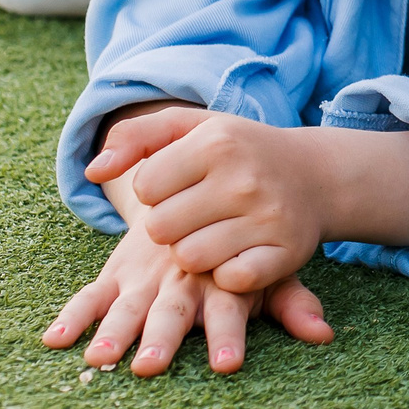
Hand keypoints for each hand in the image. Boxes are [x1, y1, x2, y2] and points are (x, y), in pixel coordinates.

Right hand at [41, 219, 330, 376]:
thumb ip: (293, 300)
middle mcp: (183, 271)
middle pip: (174, 308)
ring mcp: (147, 271)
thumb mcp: (271, 263)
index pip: (227, 303)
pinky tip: (56, 339)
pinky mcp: (119, 271)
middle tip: (153, 365)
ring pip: (130, 303)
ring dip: (115, 332)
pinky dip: (75, 315)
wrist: (208, 179)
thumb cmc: (244, 237)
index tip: (228, 364)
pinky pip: (92, 293)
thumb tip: (324, 333)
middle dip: (164, 337)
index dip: (228, 333)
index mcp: (223, 268)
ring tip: (100, 360)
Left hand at [88, 107, 323, 293]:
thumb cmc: (239, 152)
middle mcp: (245, 179)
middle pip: (160, 228)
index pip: (145, 187)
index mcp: (217, 142)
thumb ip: (136, 137)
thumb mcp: (192, 128)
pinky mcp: (286, 253)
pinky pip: (229, 280)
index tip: (185, 182)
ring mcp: (269, 218)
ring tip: (218, 231)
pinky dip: (228, 273)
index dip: (158, 190)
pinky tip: (241, 252)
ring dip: (196, 252)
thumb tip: (92, 171)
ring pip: (189, 259)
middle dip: (171, 225)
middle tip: (199, 211)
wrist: (316, 175)